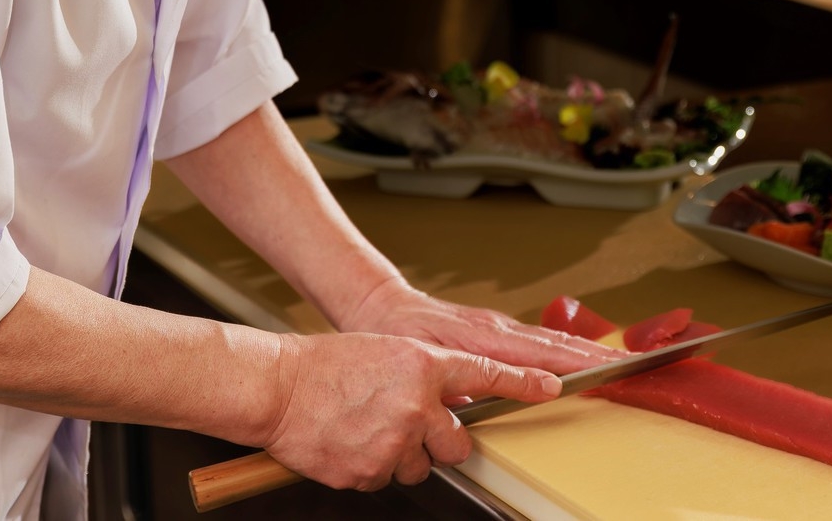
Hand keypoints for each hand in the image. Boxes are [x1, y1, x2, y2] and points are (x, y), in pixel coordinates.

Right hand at [260, 331, 561, 490]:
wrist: (279, 389)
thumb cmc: (325, 366)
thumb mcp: (386, 353)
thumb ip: (423, 376)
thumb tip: (448, 401)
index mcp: (422, 367)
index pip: (486, 375)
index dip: (524, 384)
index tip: (552, 385)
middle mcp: (415, 406)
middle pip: (457, 445)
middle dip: (440, 442)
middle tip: (409, 426)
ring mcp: (394, 443)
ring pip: (420, 467)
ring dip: (402, 455)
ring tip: (368, 429)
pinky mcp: (370, 472)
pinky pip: (386, 479)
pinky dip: (373, 466)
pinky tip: (352, 442)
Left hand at [337, 279, 624, 377]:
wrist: (382, 305)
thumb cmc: (397, 333)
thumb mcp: (419, 362)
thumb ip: (451, 383)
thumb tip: (474, 407)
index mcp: (482, 337)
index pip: (537, 352)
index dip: (571, 363)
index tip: (599, 371)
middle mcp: (496, 328)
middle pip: (555, 343)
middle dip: (594, 354)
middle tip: (629, 365)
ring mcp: (499, 326)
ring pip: (551, 339)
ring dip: (586, 350)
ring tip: (619, 362)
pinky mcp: (497, 328)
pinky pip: (540, 337)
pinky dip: (567, 346)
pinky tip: (582, 356)